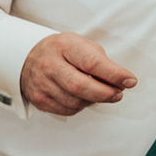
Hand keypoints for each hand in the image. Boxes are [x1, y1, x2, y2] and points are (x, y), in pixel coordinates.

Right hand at [19, 32, 137, 116]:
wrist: (25, 57)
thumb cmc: (61, 51)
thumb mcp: (80, 45)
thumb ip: (100, 61)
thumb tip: (120, 82)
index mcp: (64, 46)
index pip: (92, 63)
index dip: (114, 74)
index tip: (130, 81)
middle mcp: (49, 64)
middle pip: (81, 86)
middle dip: (105, 93)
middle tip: (118, 94)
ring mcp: (41, 83)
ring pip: (76, 102)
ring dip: (93, 100)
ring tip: (98, 93)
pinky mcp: (38, 99)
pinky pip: (67, 110)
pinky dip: (80, 106)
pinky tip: (81, 97)